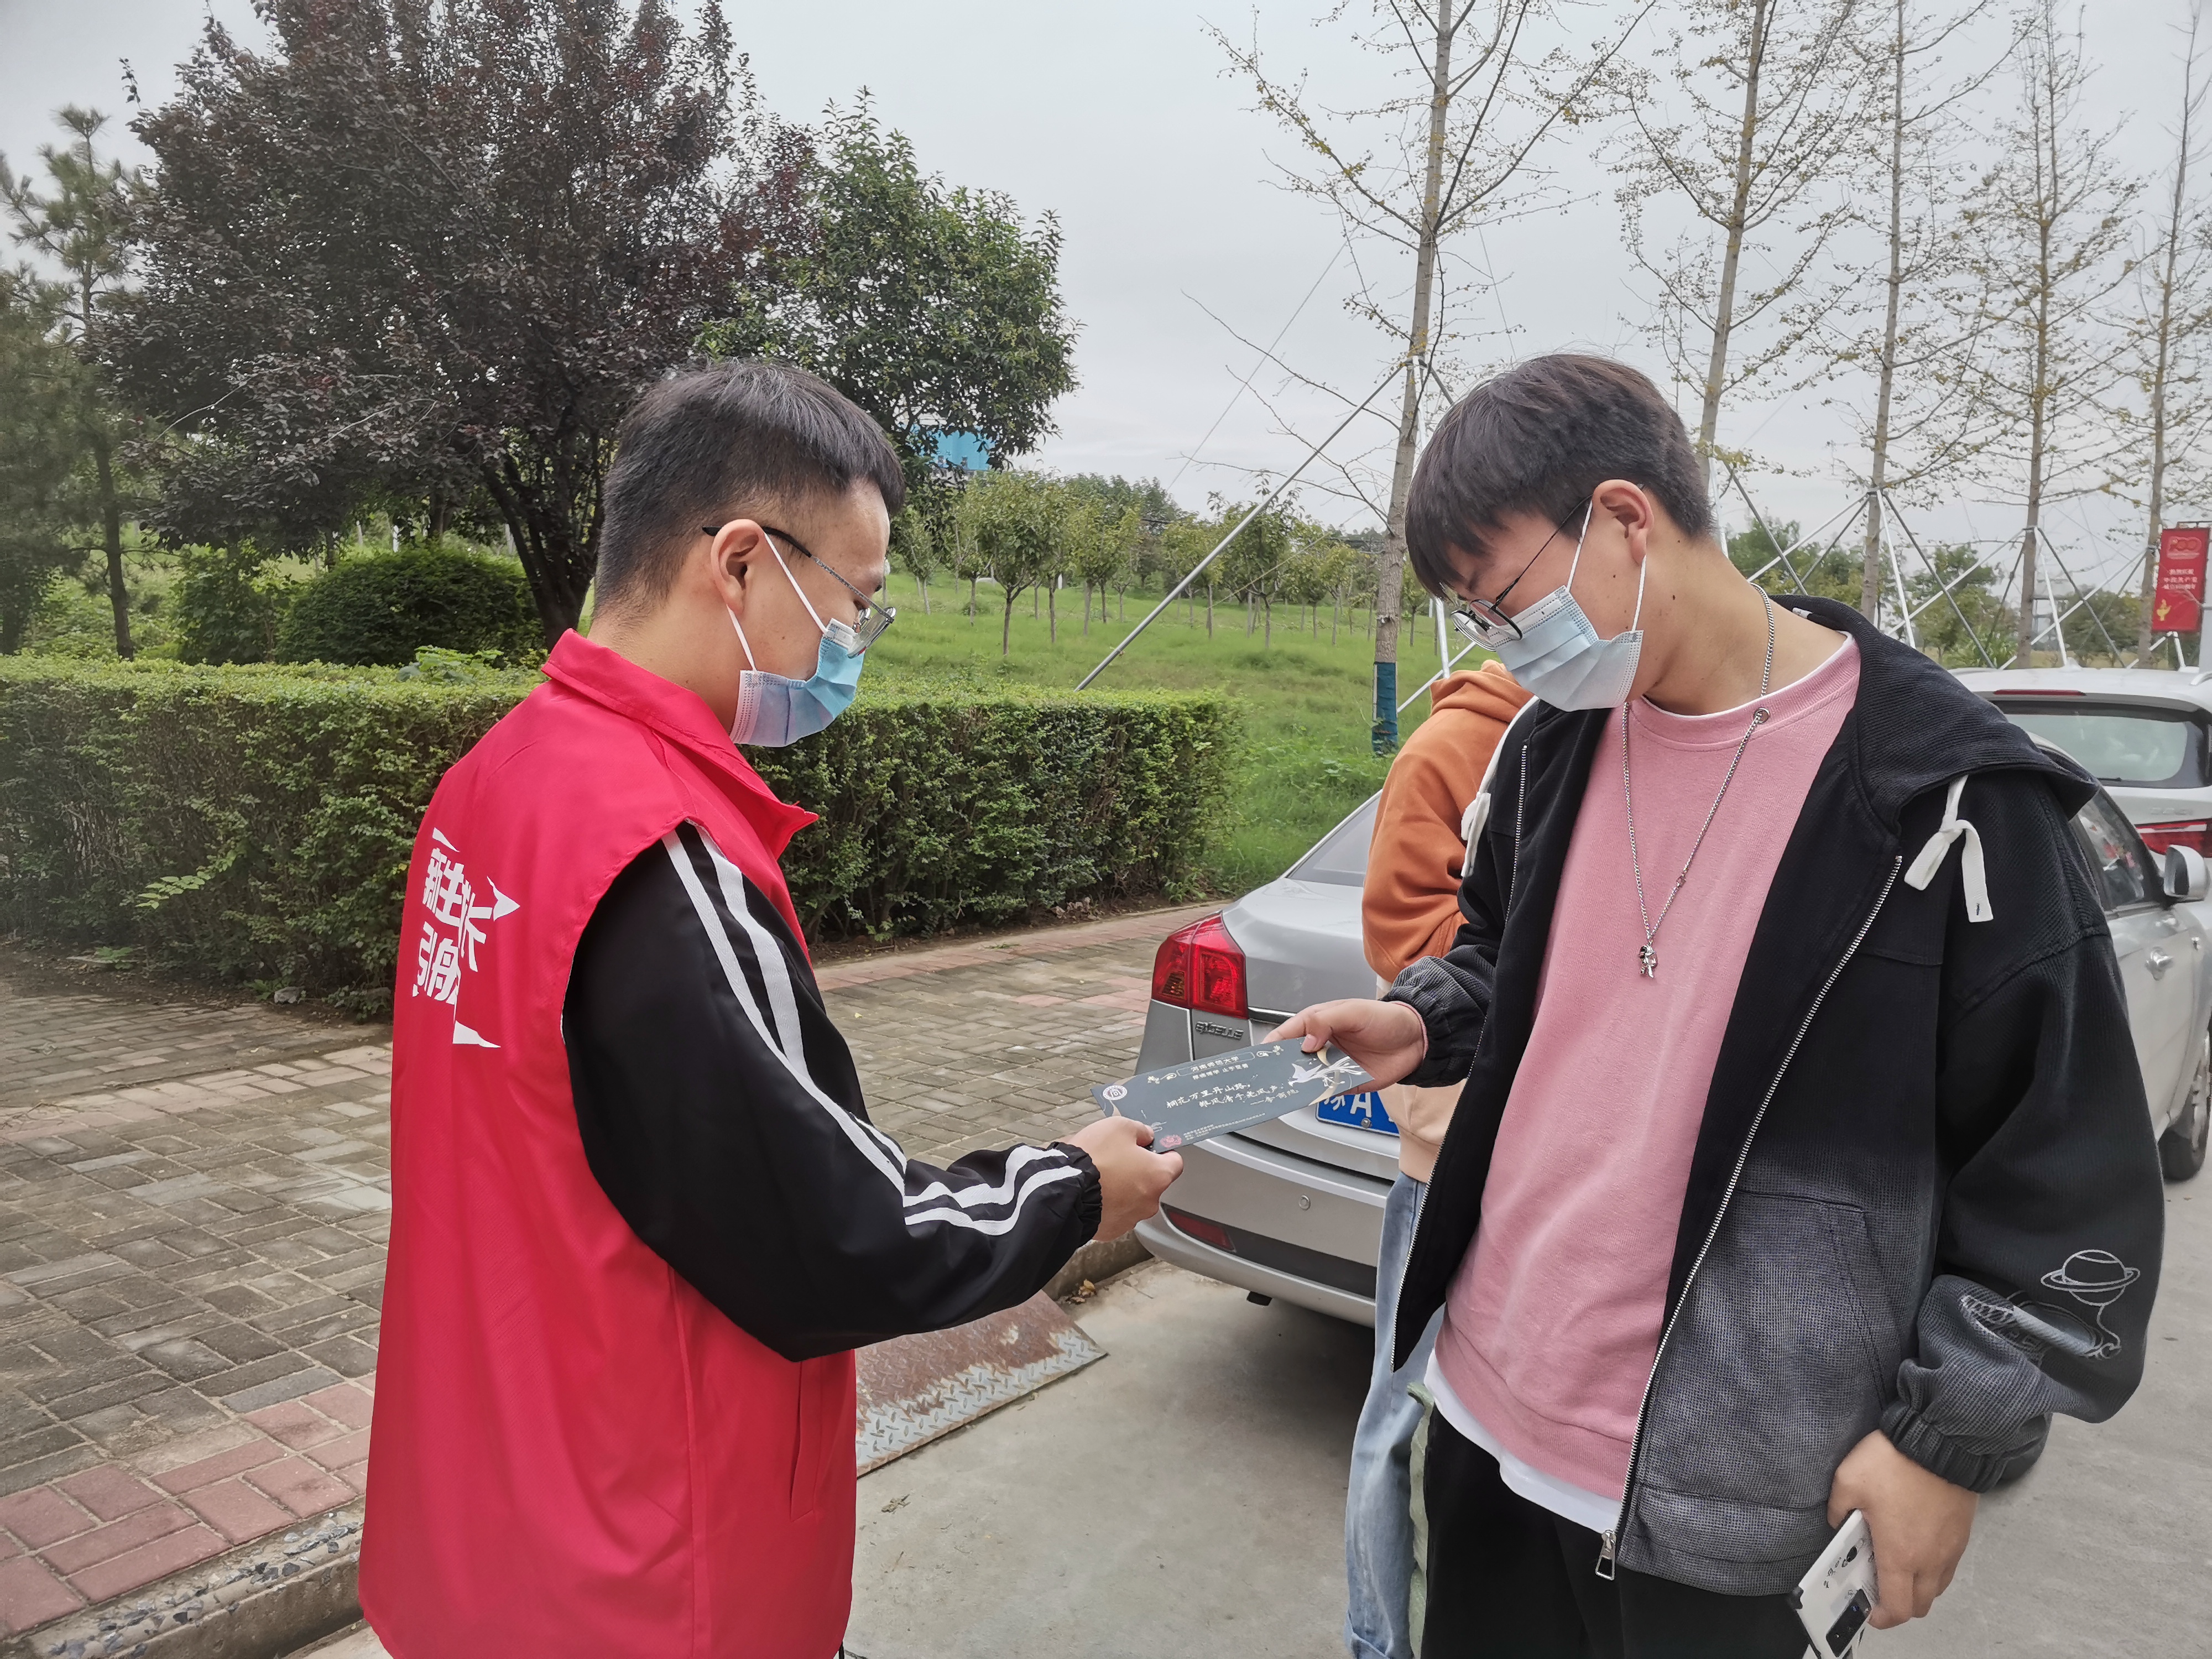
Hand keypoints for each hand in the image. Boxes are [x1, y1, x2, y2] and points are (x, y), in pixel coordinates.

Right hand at [1065, 1114, 1182, 1241]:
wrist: (1066, 1189)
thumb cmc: (1094, 1159)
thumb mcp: (1119, 1127)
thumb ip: (1139, 1130)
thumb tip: (1145, 1136)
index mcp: (1158, 1175)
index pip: (1175, 1162)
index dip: (1162, 1152)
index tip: (1148, 1148)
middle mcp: (1150, 1201)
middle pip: (1152, 1182)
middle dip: (1138, 1171)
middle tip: (1117, 1159)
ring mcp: (1131, 1218)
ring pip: (1133, 1199)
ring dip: (1122, 1189)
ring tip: (1100, 1176)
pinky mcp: (1112, 1230)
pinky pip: (1115, 1213)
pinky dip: (1108, 1204)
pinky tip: (1093, 1193)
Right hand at [1267, 999, 1428, 1089]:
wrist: (1416, 1040)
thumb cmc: (1385, 1019)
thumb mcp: (1353, 1011)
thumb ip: (1325, 1022)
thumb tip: (1305, 1042)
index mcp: (1317, 1023)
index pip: (1286, 1034)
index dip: (1271, 1046)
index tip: (1259, 1058)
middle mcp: (1321, 1045)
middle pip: (1291, 1059)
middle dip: (1278, 1069)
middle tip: (1265, 1079)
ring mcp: (1332, 1065)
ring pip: (1305, 1077)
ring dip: (1295, 1084)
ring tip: (1281, 1092)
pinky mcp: (1345, 1082)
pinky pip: (1325, 1091)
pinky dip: (1315, 1095)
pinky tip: (1307, 1098)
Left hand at [1827, 1430, 1977, 1627]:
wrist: (1939, 1441)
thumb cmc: (1895, 1462)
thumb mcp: (1848, 1482)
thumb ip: (1838, 1510)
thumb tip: (1839, 1523)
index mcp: (1900, 1554)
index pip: (1897, 1608)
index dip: (1882, 1618)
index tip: (1868, 1610)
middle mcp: (1930, 1559)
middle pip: (1920, 1605)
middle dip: (1899, 1606)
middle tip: (1878, 1587)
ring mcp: (1950, 1549)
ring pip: (1937, 1587)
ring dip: (1917, 1587)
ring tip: (1895, 1564)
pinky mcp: (1961, 1535)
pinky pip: (1948, 1566)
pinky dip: (1932, 1568)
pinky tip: (1914, 1544)